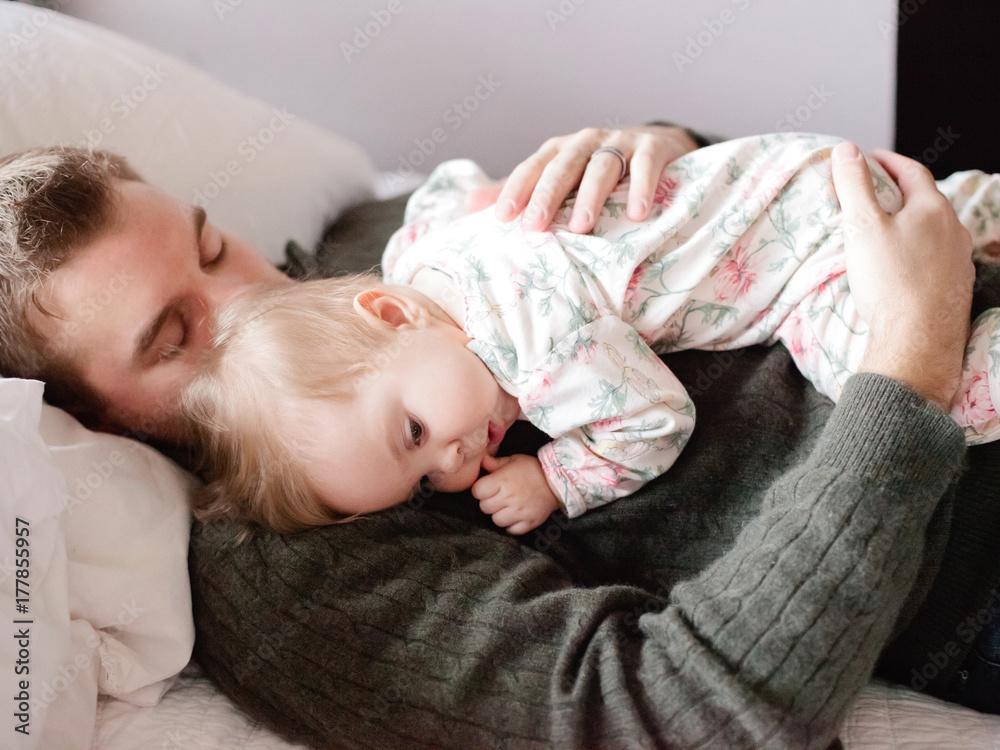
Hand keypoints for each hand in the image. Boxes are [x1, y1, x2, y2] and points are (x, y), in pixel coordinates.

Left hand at [472, 454, 560, 534]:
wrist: (557, 481)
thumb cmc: (532, 469)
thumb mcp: (513, 460)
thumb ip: (495, 463)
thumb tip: (481, 461)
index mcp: (502, 481)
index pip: (477, 491)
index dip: (480, 490)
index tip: (487, 487)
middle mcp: (509, 498)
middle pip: (485, 507)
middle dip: (489, 502)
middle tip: (498, 496)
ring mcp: (519, 512)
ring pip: (496, 520)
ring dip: (499, 514)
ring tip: (507, 507)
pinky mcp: (529, 523)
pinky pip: (511, 530)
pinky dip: (512, 525)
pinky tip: (516, 515)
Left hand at [496, 125, 699, 233]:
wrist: (657, 146)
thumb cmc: (597, 170)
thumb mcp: (558, 177)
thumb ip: (518, 191)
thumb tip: (467, 205)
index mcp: (558, 151)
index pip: (532, 168)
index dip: (516, 190)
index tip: (502, 217)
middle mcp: (586, 142)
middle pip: (562, 167)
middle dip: (547, 196)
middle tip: (535, 226)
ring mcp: (620, 143)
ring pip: (601, 167)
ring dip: (590, 197)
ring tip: (581, 227)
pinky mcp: (653, 148)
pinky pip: (645, 166)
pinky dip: (641, 187)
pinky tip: (637, 214)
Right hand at [831, 142, 974, 409]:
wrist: (917, 340)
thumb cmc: (888, 281)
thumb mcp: (861, 227)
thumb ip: (854, 186)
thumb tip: (846, 149)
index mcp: (932, 208)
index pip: (912, 171)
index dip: (888, 161)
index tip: (869, 159)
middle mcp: (953, 229)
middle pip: (926, 199)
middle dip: (899, 191)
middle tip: (874, 192)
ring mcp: (959, 259)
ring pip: (934, 229)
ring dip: (911, 222)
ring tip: (887, 228)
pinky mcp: (956, 287)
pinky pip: (937, 257)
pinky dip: (919, 250)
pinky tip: (903, 265)